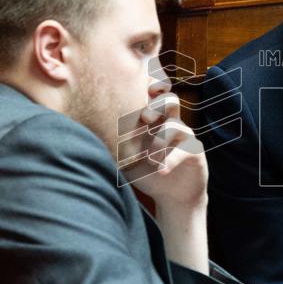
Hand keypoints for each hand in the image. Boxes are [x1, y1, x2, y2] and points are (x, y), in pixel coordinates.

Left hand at [121, 92, 208, 207]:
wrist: (172, 196)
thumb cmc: (146, 172)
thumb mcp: (125, 157)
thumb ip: (112, 143)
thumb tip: (88, 132)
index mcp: (152, 119)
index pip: (153, 93)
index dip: (147, 87)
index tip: (133, 96)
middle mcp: (169, 123)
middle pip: (169, 99)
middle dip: (157, 104)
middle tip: (145, 118)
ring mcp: (183, 136)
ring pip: (176, 124)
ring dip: (160, 138)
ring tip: (150, 157)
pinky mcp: (194, 151)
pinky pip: (186, 149)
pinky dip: (171, 160)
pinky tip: (160, 170)